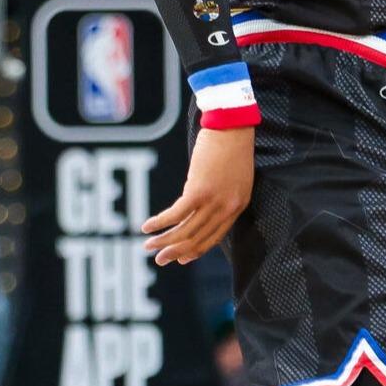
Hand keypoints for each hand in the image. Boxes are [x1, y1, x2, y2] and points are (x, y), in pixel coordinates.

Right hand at [142, 127, 252, 265]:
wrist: (232, 125)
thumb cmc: (230, 145)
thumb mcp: (232, 175)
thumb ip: (220, 194)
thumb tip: (198, 203)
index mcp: (237, 205)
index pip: (215, 236)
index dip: (196, 250)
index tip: (182, 258)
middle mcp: (227, 208)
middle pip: (199, 238)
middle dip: (177, 251)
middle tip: (160, 260)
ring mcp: (214, 201)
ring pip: (186, 230)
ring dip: (165, 241)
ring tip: (149, 247)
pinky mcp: (199, 191)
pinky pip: (176, 214)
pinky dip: (160, 222)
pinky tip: (147, 226)